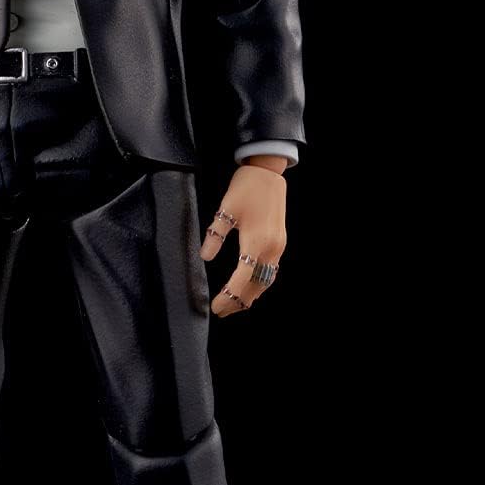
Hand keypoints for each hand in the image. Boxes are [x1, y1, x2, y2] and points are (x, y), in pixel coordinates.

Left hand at [200, 163, 286, 316]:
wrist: (268, 173)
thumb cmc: (245, 188)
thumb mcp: (225, 210)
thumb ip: (215, 235)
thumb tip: (205, 257)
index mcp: (256, 242)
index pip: (241, 278)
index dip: (228, 296)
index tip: (215, 306)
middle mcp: (271, 248)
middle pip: (255, 285)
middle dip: (238, 301)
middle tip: (221, 311)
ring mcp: (278, 247)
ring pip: (266, 281)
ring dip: (250, 295)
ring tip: (234, 305)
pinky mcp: (280, 243)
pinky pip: (271, 272)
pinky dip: (259, 283)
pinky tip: (250, 287)